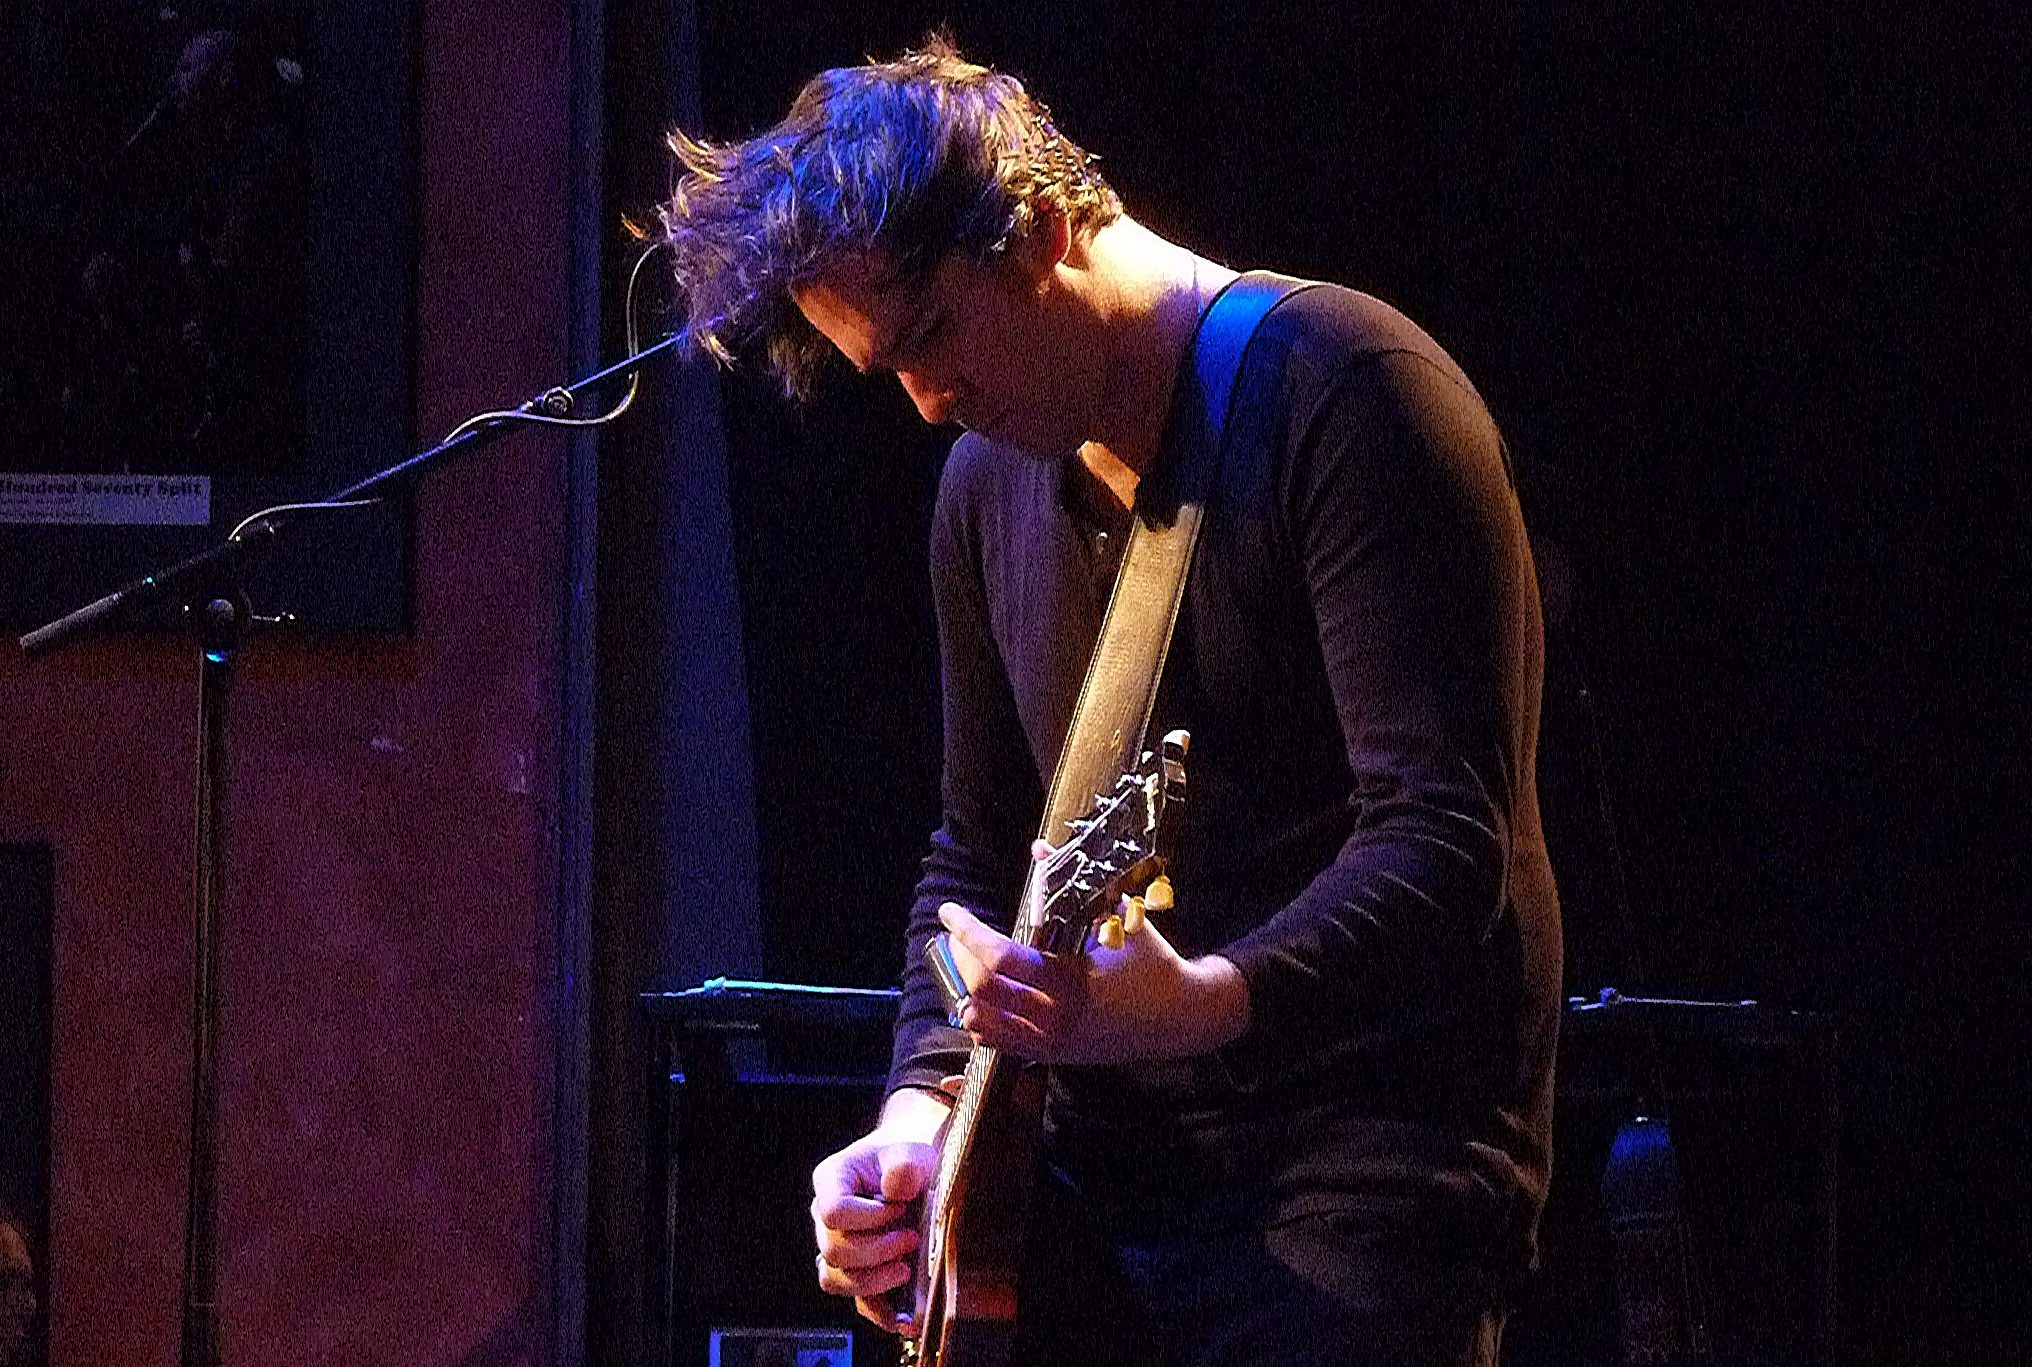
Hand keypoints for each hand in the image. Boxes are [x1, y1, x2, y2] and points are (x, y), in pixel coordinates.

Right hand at [810, 1087, 949, 1332]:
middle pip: (834, 1250)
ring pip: (837, 1280)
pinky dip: (879, 1312)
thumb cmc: (906, 1158)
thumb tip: (895, 1188)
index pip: (833, 1211)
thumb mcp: (910, 1152)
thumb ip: (904, 1165)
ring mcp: (838, 1247)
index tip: (899, 1209)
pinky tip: (904, 1317)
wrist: (913, 1170)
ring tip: (906, 1268)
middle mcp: (824, 1218)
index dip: (867, 1218)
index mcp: (831, 1180)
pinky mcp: (857, 1271)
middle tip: (912, 1238)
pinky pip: (856, 1301)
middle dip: (877, 1250)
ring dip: (874, 1281)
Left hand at [938, 855, 1250, 1064]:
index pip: (1000, 958)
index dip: (968, 932)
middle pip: (982, 991)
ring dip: (964, 989)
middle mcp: (1055, 1018)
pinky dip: (980, 1017)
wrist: (1183, 1019)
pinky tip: (982, 994)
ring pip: (981, 1021)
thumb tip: (1040, 849)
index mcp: (1071, 982)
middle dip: (960, 958)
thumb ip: (1074, 886)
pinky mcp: (1051, 1056)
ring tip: (964, 960)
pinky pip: (996, 1042)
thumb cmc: (1154, 964)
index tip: (950, 911)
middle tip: (955, 934)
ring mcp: (1051, 1043)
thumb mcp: (1120, 920)